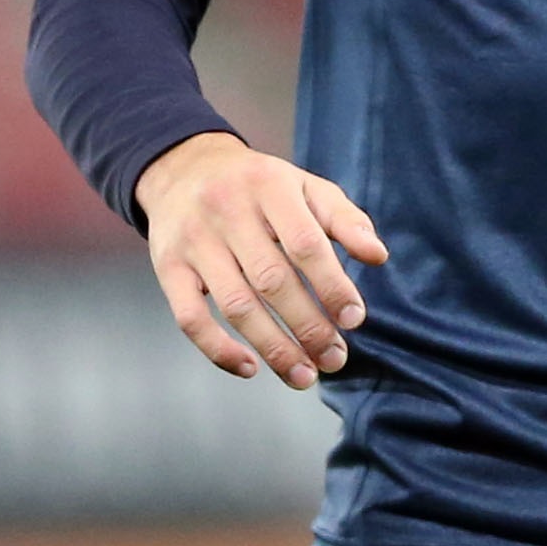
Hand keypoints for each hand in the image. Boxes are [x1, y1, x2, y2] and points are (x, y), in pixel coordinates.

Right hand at [134, 131, 388, 389]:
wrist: (184, 169)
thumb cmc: (261, 186)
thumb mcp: (306, 186)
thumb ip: (345, 219)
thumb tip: (378, 256)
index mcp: (270, 187)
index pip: (306, 244)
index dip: (332, 285)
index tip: (354, 320)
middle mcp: (227, 213)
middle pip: (271, 280)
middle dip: (308, 326)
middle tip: (335, 359)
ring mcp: (194, 242)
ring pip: (235, 305)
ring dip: (272, 347)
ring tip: (304, 375)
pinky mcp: (167, 268)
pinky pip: (189, 317)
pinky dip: (217, 349)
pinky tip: (250, 369)